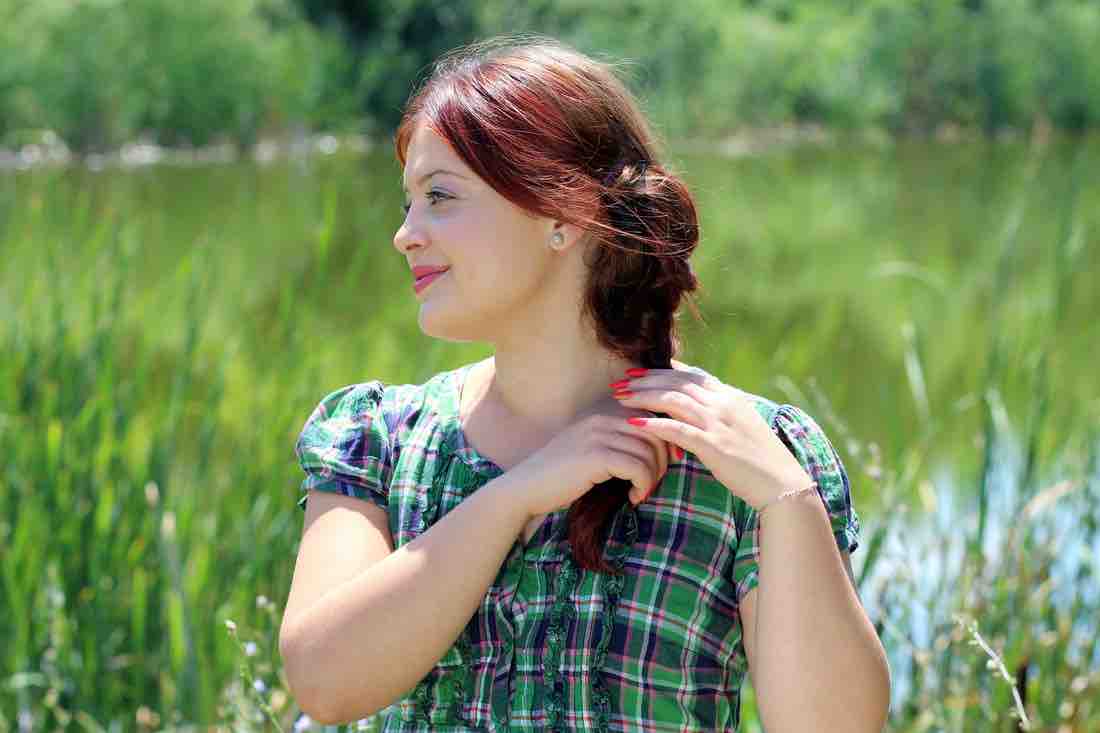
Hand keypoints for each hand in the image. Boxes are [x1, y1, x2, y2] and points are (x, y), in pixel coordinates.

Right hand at [508, 394, 677, 519]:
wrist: (526, 488)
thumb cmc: (559, 476)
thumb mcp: (590, 451)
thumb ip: (617, 443)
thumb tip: (656, 451)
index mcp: (601, 413)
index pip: (649, 417)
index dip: (664, 441)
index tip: (665, 464)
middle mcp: (601, 418)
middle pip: (654, 433)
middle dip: (663, 460)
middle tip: (654, 482)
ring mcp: (598, 436)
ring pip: (648, 452)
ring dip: (652, 477)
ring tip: (642, 492)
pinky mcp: (596, 457)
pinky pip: (637, 468)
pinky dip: (642, 485)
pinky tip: (633, 498)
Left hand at [611, 360, 813, 509]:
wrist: (782, 483)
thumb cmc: (760, 460)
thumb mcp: (740, 427)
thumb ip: (720, 414)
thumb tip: (697, 410)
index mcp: (730, 397)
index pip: (690, 375)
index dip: (661, 372)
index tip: (638, 372)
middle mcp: (724, 404)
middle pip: (677, 383)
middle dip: (645, 381)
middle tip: (620, 382)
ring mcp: (719, 424)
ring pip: (674, 400)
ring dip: (643, 396)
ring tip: (620, 398)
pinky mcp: (714, 445)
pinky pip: (678, 429)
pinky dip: (654, 424)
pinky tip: (633, 423)